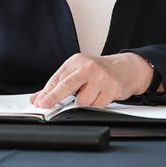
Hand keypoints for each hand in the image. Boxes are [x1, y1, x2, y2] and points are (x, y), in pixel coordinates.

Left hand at [29, 53, 154, 108]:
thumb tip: (38, 97)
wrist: (127, 68)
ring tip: (89, 95)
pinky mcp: (112, 89)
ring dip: (82, 104)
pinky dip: (95, 105)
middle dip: (54, 97)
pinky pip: (97, 106)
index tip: (39, 101)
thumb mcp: (78, 71)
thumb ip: (58, 84)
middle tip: (45, 105)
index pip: (57, 78)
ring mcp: (101, 77)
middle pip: (67, 85)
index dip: (47, 92)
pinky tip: (100, 96)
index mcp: (77, 61)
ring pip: (82, 101)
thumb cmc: (99, 70)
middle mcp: (88, 67)